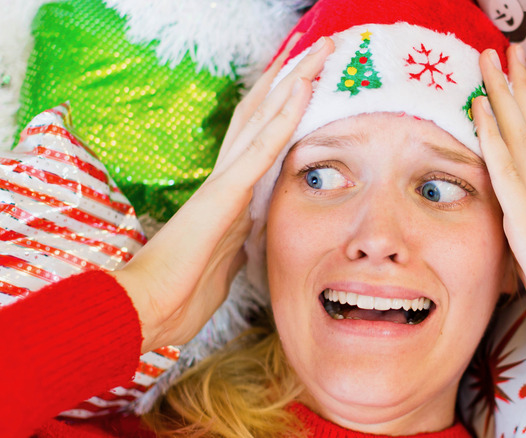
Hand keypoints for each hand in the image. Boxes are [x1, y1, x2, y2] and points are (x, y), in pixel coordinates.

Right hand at [112, 35, 334, 353]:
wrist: (149, 309)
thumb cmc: (183, 294)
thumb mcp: (226, 263)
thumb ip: (239, 242)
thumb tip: (250, 237)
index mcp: (229, 194)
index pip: (260, 137)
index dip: (282, 106)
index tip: (307, 81)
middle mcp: (228, 177)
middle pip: (262, 114)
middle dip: (291, 79)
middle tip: (318, 48)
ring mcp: (227, 181)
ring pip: (264, 116)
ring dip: (294, 80)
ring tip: (320, 49)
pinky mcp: (227, 192)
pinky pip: (262, 146)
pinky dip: (285, 115)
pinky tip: (303, 86)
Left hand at [473, 45, 525, 379]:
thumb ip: (522, 260)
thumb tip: (515, 257)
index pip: (525, 156)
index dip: (516, 117)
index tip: (504, 87)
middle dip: (513, 90)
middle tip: (504, 52)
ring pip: (518, 142)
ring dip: (502, 97)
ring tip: (490, 58)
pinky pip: (506, 176)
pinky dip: (493, 140)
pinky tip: (479, 110)